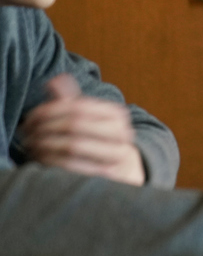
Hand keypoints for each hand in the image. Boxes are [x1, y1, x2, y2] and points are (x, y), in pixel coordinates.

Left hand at [20, 74, 145, 184]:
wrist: (120, 169)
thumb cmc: (96, 140)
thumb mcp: (87, 118)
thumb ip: (71, 99)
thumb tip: (55, 80)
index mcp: (117, 114)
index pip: (79, 106)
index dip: (50, 110)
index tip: (30, 117)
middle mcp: (122, 133)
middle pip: (76, 124)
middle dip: (45, 127)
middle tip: (26, 132)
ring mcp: (116, 155)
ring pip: (73, 145)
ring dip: (46, 145)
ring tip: (31, 145)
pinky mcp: (106, 175)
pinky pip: (73, 167)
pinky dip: (52, 162)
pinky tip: (40, 159)